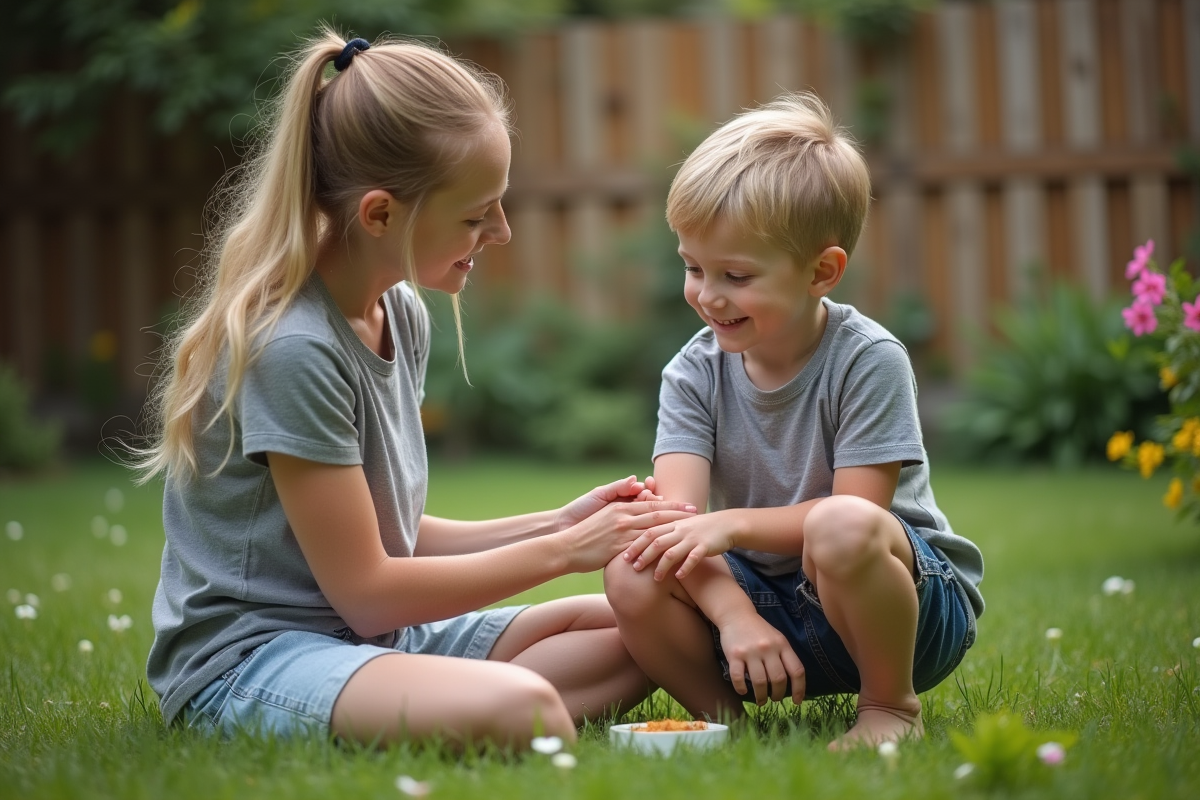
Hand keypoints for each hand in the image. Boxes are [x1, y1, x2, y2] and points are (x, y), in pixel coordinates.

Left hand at [554, 475, 658, 531]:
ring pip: (649, 522)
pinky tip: (652, 530)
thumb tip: (635, 479)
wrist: (565, 527)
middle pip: (651, 507)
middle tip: (656, 497)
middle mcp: (629, 514)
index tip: (650, 486)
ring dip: (657, 517)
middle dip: (657, 501)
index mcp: (624, 501)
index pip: (645, 494)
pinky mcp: (624, 543)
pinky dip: (648, 534)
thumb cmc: (581, 508)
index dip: (650, 489)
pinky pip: (640, 538)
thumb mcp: (599, 495)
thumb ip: (618, 487)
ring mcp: (627, 529)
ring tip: (657, 512)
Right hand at [562, 499, 695, 572]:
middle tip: (697, 513)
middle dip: (678, 513)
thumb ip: (620, 514)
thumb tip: (635, 516)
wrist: (566, 547)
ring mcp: (621, 532)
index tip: (687, 506)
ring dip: (673, 529)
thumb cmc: (584, 533)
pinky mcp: (619, 548)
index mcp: (620, 508)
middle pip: (657, 514)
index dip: (671, 505)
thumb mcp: (603, 517)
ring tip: (690, 531)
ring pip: (653, 529)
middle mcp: (623, 517)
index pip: (651, 504)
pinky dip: (659, 548)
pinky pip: (643, 547)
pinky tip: (672, 552)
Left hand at [623, 510, 739, 580]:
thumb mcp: (681, 524)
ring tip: (655, 578)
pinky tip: (678, 577)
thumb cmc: (701, 527)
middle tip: (633, 567)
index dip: (635, 544)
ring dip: (662, 566)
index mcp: (672, 523)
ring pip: (672, 552)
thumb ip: (665, 530)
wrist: (726, 524)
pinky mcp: (705, 546)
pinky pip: (693, 558)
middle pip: (656, 542)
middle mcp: (680, 529)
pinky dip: (685, 568)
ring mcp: (692, 538)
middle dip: (643, 555)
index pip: (648, 532)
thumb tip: (645, 541)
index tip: (623, 556)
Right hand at [716, 613, 805, 705]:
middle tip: (775, 699)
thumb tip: (790, 684)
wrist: (736, 614)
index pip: (796, 670)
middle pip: (778, 679)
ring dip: (761, 696)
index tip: (797, 701)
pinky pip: (738, 677)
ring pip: (760, 682)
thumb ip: (784, 656)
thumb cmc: (759, 630)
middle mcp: (768, 648)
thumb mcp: (777, 638)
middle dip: (778, 695)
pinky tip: (743, 691)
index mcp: (782, 644)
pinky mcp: (734, 655)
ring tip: (761, 700)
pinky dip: (741, 688)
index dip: (799, 689)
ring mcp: (750, 652)